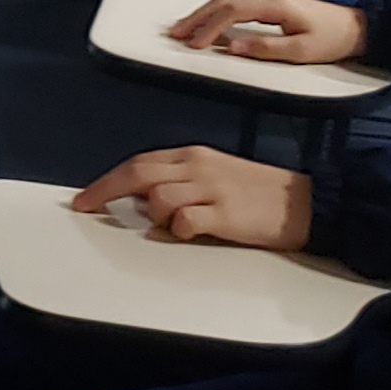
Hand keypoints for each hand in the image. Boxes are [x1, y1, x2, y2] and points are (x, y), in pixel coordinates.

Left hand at [75, 145, 311, 252]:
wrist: (305, 203)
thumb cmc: (259, 193)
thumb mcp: (215, 177)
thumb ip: (180, 183)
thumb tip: (147, 202)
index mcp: (193, 156)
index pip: (139, 163)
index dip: (108, 181)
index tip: (85, 199)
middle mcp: (198, 167)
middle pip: (139, 173)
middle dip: (106, 191)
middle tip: (87, 209)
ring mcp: (212, 189)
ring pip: (159, 197)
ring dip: (156, 217)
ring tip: (178, 227)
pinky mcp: (226, 214)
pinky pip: (186, 222)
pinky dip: (180, 231)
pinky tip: (193, 233)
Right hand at [165, 0, 361, 64]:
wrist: (355, 27)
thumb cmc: (331, 40)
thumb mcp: (300, 52)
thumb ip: (265, 49)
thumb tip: (232, 47)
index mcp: (273, 4)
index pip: (231, 12)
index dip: (209, 28)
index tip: (193, 45)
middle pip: (223, 1)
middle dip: (197, 18)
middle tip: (175, 34)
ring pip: (227, 0)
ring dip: (203, 14)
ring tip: (183, 29)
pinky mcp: (270, 2)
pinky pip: (236, 3)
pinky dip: (216, 12)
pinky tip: (207, 22)